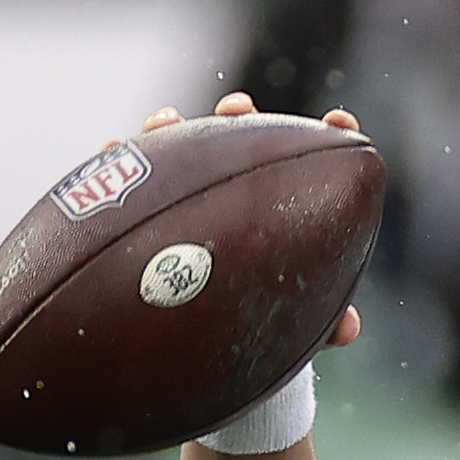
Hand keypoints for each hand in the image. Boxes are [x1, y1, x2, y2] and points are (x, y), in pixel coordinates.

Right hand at [139, 92, 365, 352]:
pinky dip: (116, 156)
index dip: (326, 136)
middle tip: (237, 110)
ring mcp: (184, 194)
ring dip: (172, 127)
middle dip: (237, 117)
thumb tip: (348, 329)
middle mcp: (232, 191)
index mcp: (278, 207)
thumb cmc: (255, 325)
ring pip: (178, 150)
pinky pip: (122, 178)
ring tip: (167, 120)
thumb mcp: (289, 325)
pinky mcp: (137, 208)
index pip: (307, 160)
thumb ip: (321, 323)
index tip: (339, 123)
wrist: (196, 348)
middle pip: (236, 140)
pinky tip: (112, 147)